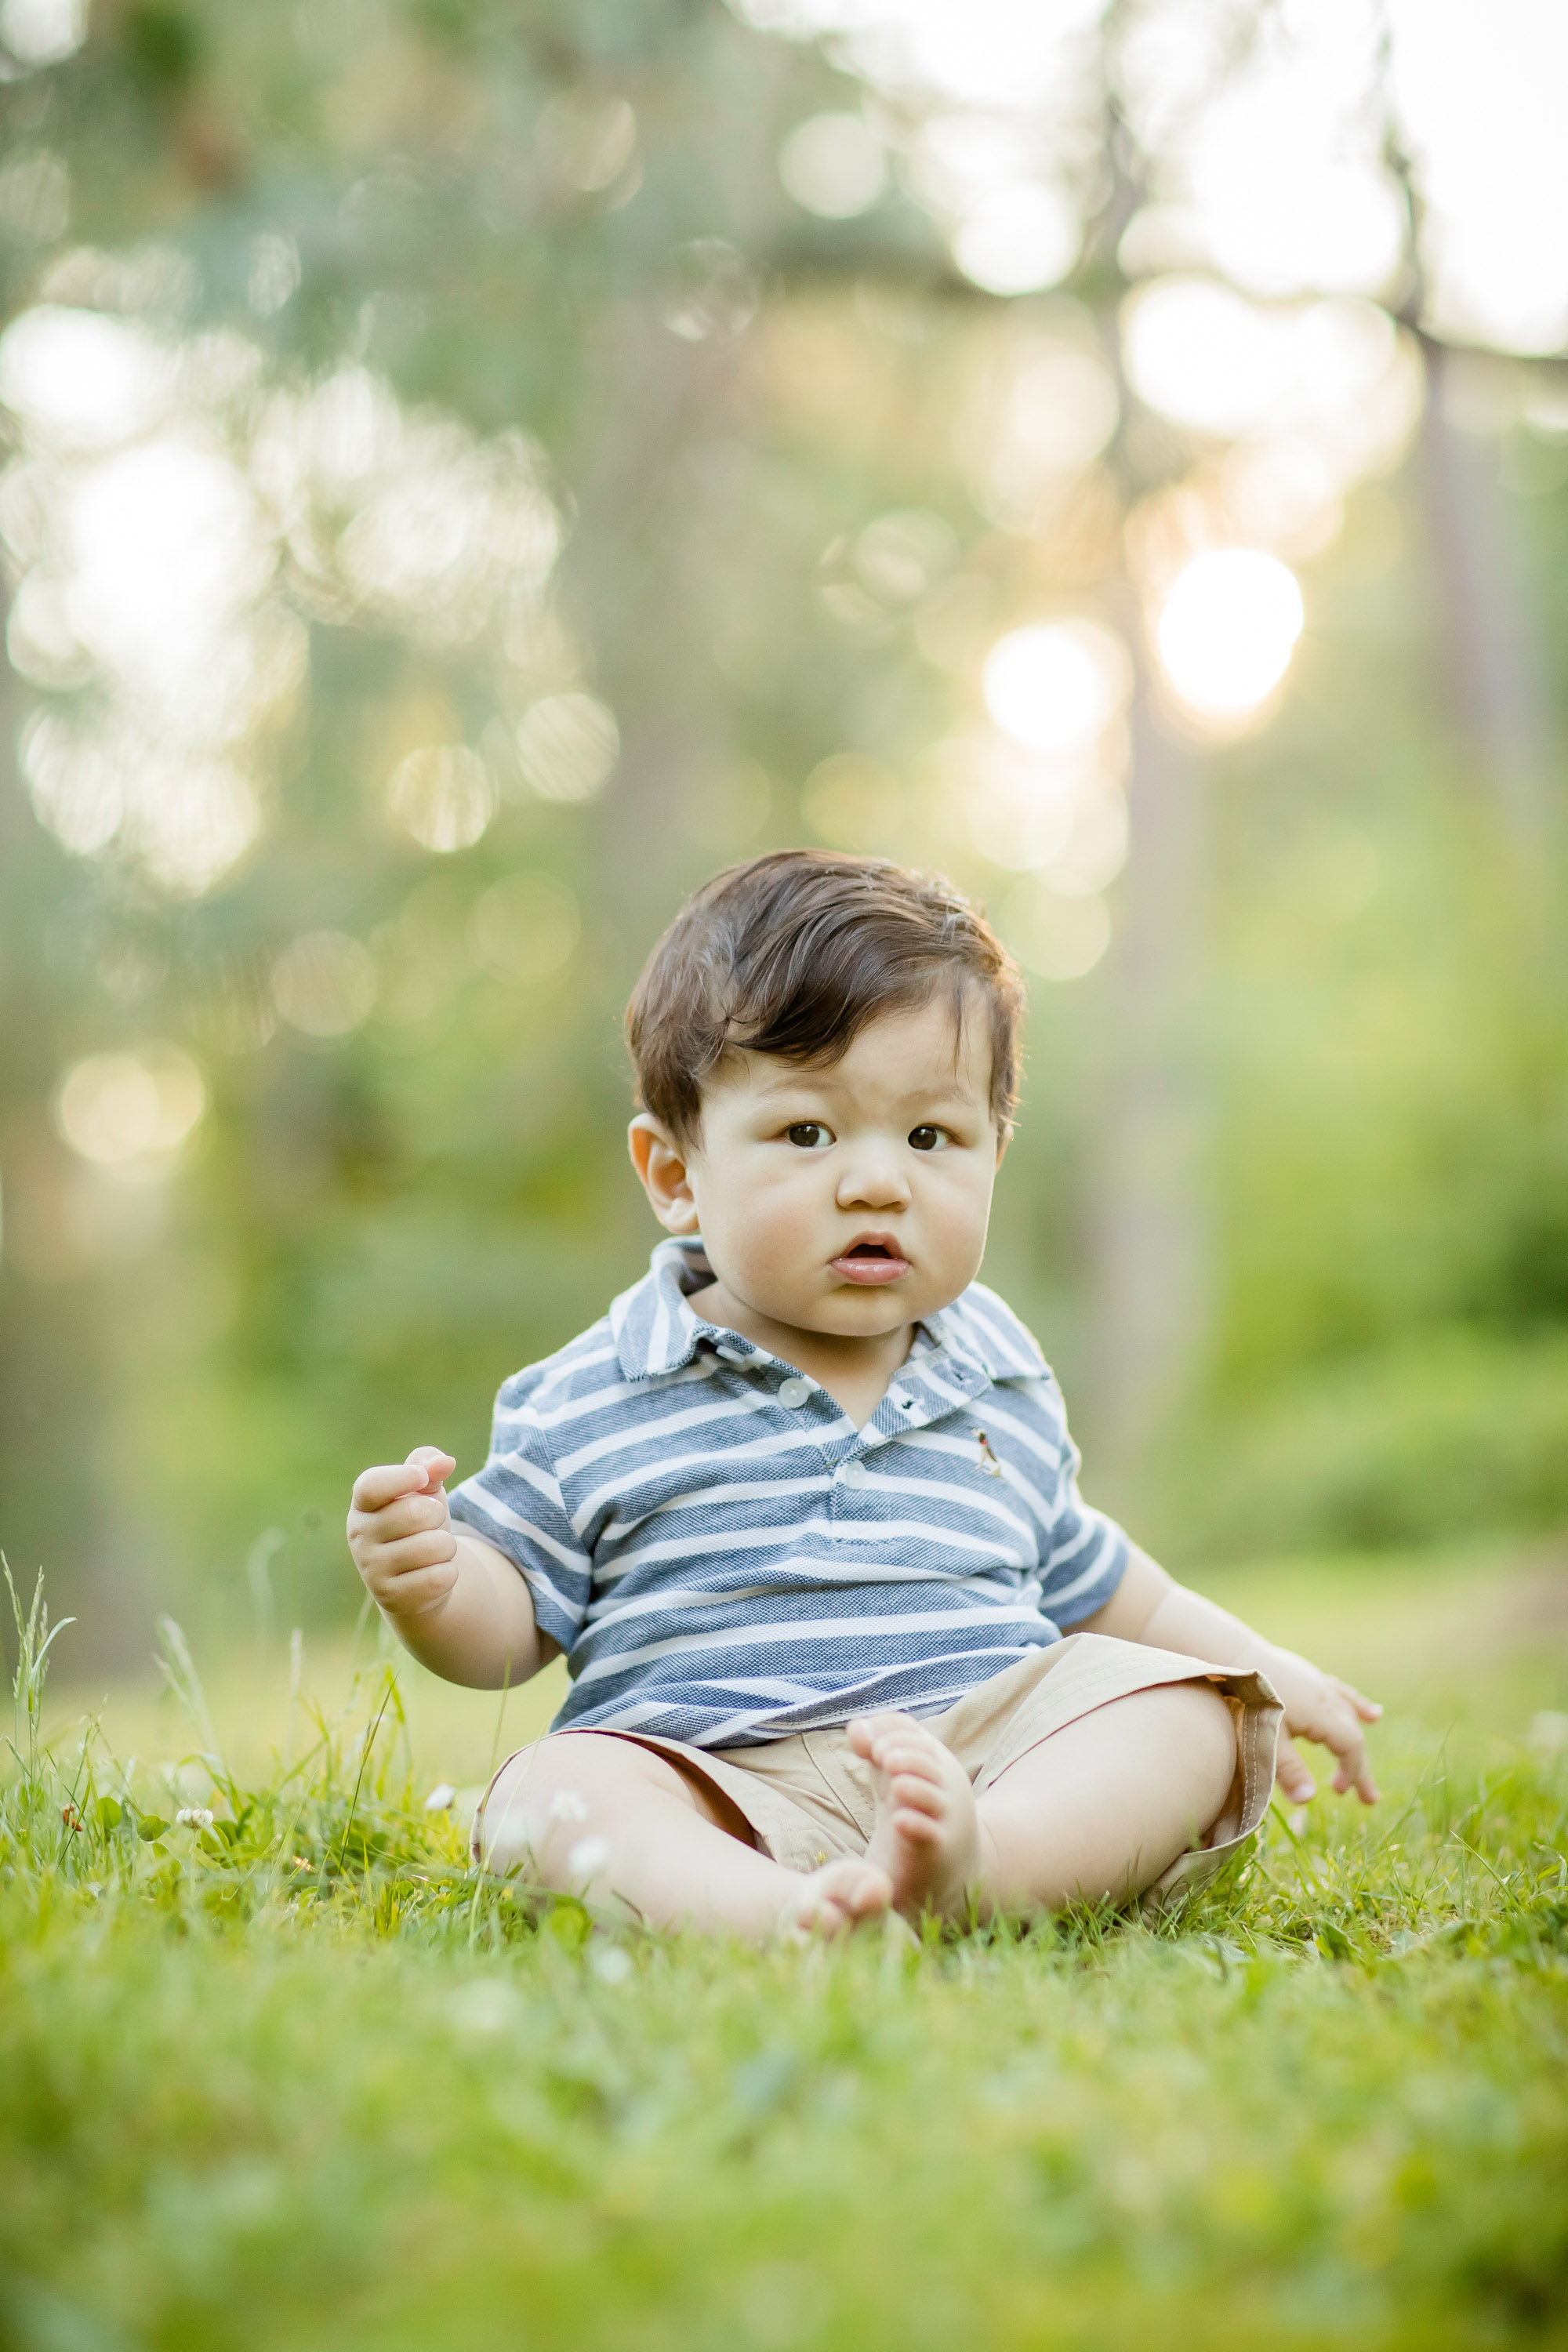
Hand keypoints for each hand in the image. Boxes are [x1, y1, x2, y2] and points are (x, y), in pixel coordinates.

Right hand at [347, 1446, 459, 1619]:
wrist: (418, 1579)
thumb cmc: (420, 1525)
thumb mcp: (424, 1491)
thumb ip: (430, 1466)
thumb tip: (444, 1462)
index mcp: (363, 1505)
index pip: (372, 1486)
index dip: (401, 1477)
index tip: (422, 1477)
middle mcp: (359, 1536)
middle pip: (416, 1513)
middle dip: (438, 1516)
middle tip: (432, 1524)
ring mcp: (371, 1570)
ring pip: (434, 1546)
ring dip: (447, 1547)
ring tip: (434, 1550)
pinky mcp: (391, 1598)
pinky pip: (439, 1577)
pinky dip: (449, 1573)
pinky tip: (434, 1574)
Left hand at [1254, 1643, 1381, 1804]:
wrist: (1233, 1654)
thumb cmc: (1248, 1700)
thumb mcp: (1265, 1739)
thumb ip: (1288, 1769)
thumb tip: (1308, 1801)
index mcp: (1321, 1714)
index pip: (1351, 1747)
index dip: (1352, 1772)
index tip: (1340, 1793)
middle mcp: (1327, 1698)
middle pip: (1354, 1735)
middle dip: (1360, 1767)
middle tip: (1369, 1799)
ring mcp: (1319, 1685)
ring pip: (1349, 1717)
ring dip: (1358, 1743)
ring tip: (1366, 1767)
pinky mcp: (1309, 1677)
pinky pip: (1342, 1695)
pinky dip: (1357, 1707)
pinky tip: (1372, 1714)